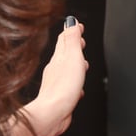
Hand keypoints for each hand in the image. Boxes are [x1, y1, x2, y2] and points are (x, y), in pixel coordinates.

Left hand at [13, 20, 87, 135]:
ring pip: (68, 70)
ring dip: (76, 64)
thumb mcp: (72, 58)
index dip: (73, 31)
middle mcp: (56, 69)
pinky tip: (78, 88)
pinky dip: (75, 83)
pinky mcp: (61, 97)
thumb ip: (73, 40)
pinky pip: (70, 86)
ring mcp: (58, 83)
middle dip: (74, 46)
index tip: (78, 25)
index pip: (65, 40)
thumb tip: (72, 22)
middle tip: (81, 39)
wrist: (53, 113)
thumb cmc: (63, 87)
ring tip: (83, 62)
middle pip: (65, 53)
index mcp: (59, 58)